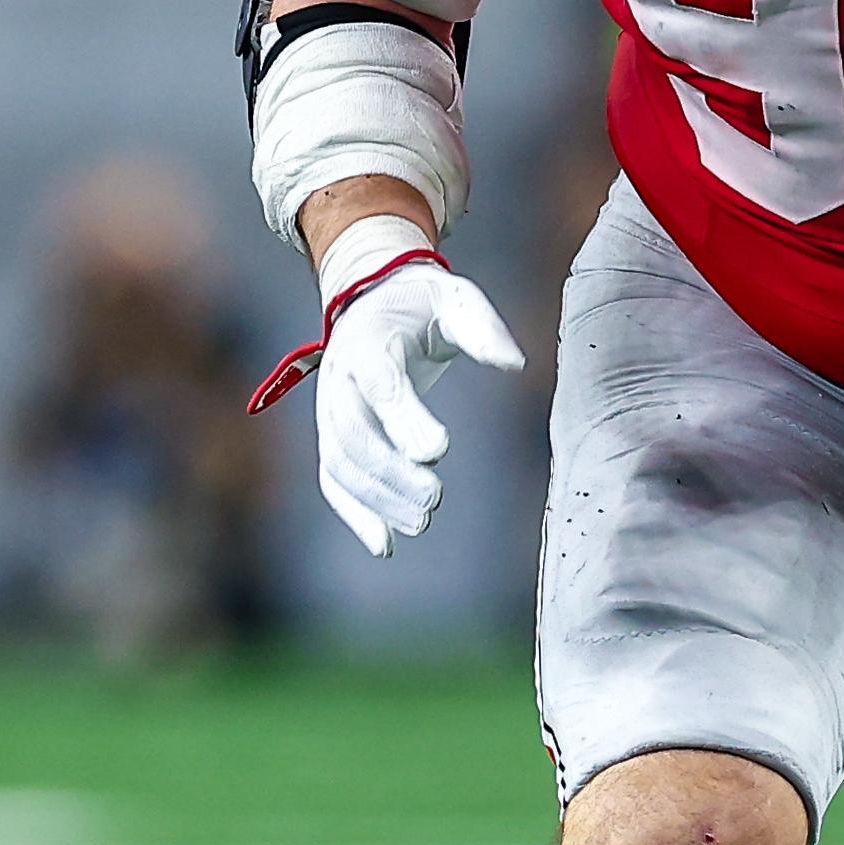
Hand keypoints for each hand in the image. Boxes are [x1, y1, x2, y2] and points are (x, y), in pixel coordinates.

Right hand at [300, 243, 524, 555]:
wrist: (370, 300)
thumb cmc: (421, 304)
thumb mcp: (456, 299)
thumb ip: (482, 329)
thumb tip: (514, 365)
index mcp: (367, 341)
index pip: (380, 384)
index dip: (403, 418)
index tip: (439, 450)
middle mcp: (339, 379)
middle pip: (354, 433)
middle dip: (391, 472)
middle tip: (434, 499)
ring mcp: (329, 411)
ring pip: (341, 463)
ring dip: (377, 500)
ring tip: (421, 523)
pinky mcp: (333, 436)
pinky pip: (334, 479)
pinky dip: (354, 514)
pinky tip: (386, 545)